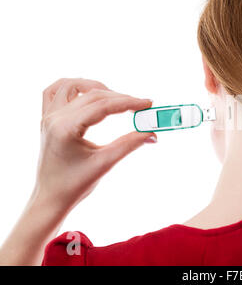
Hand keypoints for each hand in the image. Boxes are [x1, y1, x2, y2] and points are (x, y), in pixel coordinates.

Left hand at [36, 78, 156, 209]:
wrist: (51, 198)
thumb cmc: (74, 185)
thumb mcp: (105, 163)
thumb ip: (129, 144)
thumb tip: (152, 134)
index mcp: (65, 129)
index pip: (103, 106)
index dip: (128, 102)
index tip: (147, 104)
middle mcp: (54, 118)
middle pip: (93, 95)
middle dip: (121, 98)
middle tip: (142, 107)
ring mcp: (48, 116)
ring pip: (74, 86)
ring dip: (97, 88)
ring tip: (117, 99)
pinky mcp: (47, 118)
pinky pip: (55, 91)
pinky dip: (73, 87)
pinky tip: (88, 92)